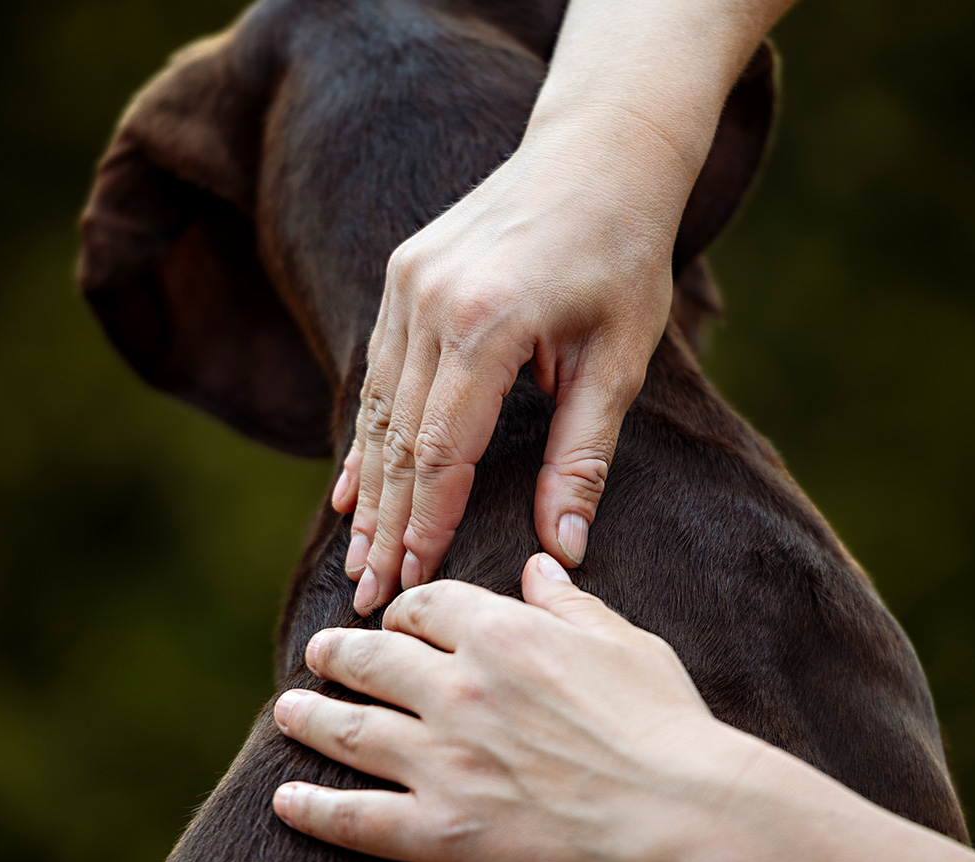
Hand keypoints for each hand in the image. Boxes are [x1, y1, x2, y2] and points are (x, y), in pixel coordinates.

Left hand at [272, 552, 760, 861]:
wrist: (688, 816)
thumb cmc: (667, 725)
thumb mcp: (624, 643)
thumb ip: (568, 603)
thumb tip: (539, 565)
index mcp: (504, 634)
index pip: (424, 606)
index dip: (401, 611)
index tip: (392, 620)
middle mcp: (460, 687)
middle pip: (371, 660)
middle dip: (337, 653)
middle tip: (316, 654)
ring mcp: (445, 760)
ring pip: (350, 728)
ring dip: (310, 716)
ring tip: (286, 710)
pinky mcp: (444, 832)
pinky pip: (358, 818)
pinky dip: (315, 809)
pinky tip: (286, 800)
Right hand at [332, 117, 688, 614]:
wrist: (597, 153)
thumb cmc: (622, 256)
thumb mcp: (620, 360)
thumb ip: (583, 456)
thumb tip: (564, 548)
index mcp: (487, 323)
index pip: (441, 451)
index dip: (428, 524)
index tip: (414, 583)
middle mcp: (430, 302)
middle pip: (396, 439)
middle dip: (386, 524)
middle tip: (366, 595)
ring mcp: (406, 284)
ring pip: (377, 409)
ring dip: (369, 489)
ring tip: (357, 555)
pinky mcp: (402, 276)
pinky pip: (376, 372)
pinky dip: (368, 434)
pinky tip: (351, 486)